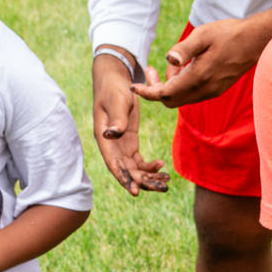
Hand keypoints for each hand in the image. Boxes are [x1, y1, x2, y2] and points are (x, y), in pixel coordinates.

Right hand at [93, 53, 169, 194]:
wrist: (116, 79)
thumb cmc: (114, 88)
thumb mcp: (117, 101)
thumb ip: (117, 118)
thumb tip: (112, 134)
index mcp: (105, 139)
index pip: (114, 164)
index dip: (125, 179)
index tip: (136, 192)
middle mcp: (112, 146)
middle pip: (127, 171)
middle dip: (144, 182)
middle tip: (163, 188)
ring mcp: (121, 145)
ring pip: (134, 168)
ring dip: (149, 176)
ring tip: (166, 182)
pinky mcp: (130, 141)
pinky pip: (139, 160)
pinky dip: (150, 166)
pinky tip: (162, 167)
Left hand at [132, 8, 271, 108]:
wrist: (256, 41)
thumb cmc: (229, 33)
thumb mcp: (203, 35)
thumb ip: (184, 49)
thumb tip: (168, 60)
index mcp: (199, 77)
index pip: (165, 94)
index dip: (146, 92)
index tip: (134, 86)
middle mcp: (205, 90)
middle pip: (171, 101)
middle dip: (157, 89)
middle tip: (153, 69)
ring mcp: (212, 92)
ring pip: (182, 98)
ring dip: (171, 85)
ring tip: (176, 63)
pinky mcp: (216, 89)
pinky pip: (192, 94)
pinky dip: (182, 85)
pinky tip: (187, 67)